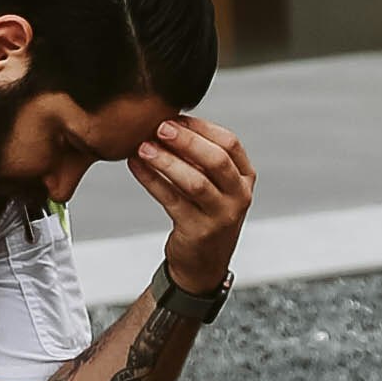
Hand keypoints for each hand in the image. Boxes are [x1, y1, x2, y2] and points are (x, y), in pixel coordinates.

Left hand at [133, 106, 253, 294]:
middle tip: (160, 127)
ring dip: (166, 161)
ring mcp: (221, 216)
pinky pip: (172, 200)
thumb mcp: (216, 185)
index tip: (175, 117)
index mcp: (245, 177)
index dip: (201, 127)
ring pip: (194, 182)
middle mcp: (239, 196)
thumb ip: (202, 157)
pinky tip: (136, 166)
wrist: (202, 264)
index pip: (229, 143)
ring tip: (143, 147)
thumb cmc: (205, 213)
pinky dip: (152, 181)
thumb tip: (170, 121)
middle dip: (186, 140)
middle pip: (216, 160)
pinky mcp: (198, 231)